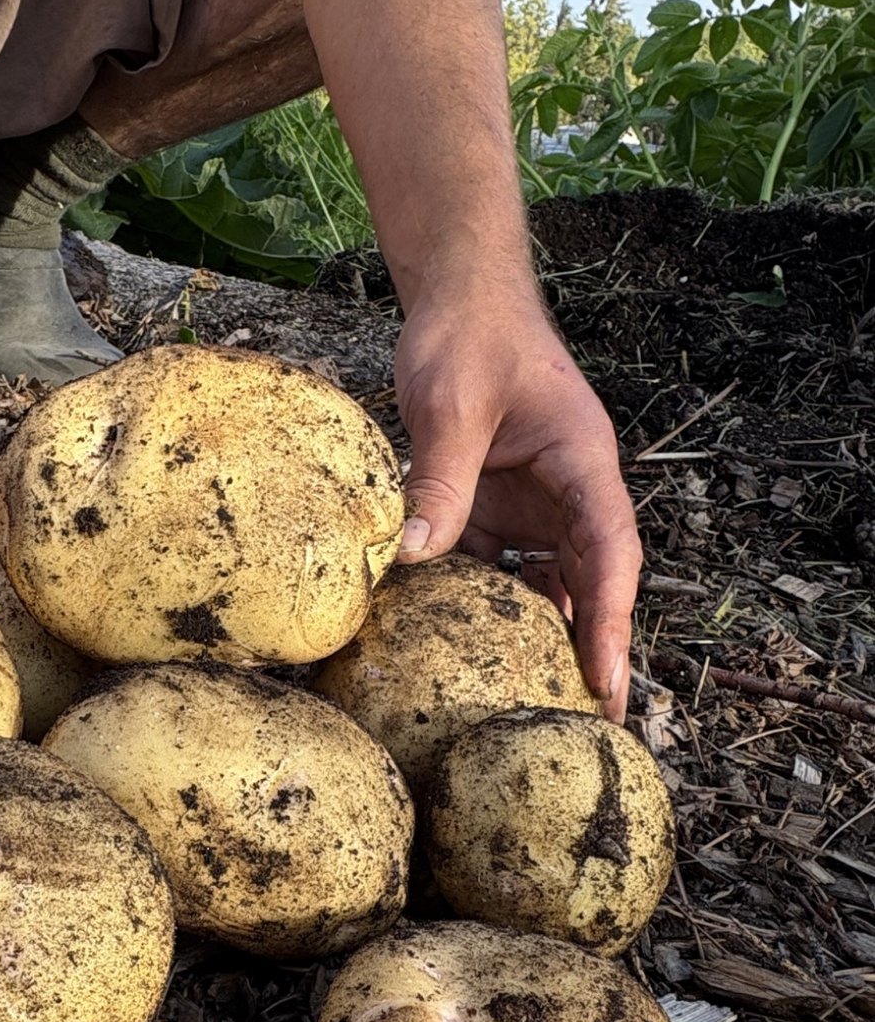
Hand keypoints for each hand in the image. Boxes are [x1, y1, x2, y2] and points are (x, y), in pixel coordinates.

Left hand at [393, 291, 640, 719]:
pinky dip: (487, 605)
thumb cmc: (468, 335)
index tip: (609, 680)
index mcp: (583, 462)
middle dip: (593, 650)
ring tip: (535, 705)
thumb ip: (439, 482)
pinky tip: (468, 650)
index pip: (609, 552)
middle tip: (592, 724)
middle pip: (590, 580)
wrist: (455, 297)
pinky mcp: (494, 506)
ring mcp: (532, 502)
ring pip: (547, 581)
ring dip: (543, 636)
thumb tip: (411, 560)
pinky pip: (498, 567)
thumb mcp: (450, 407)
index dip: (611, 621)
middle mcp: (569, 490)